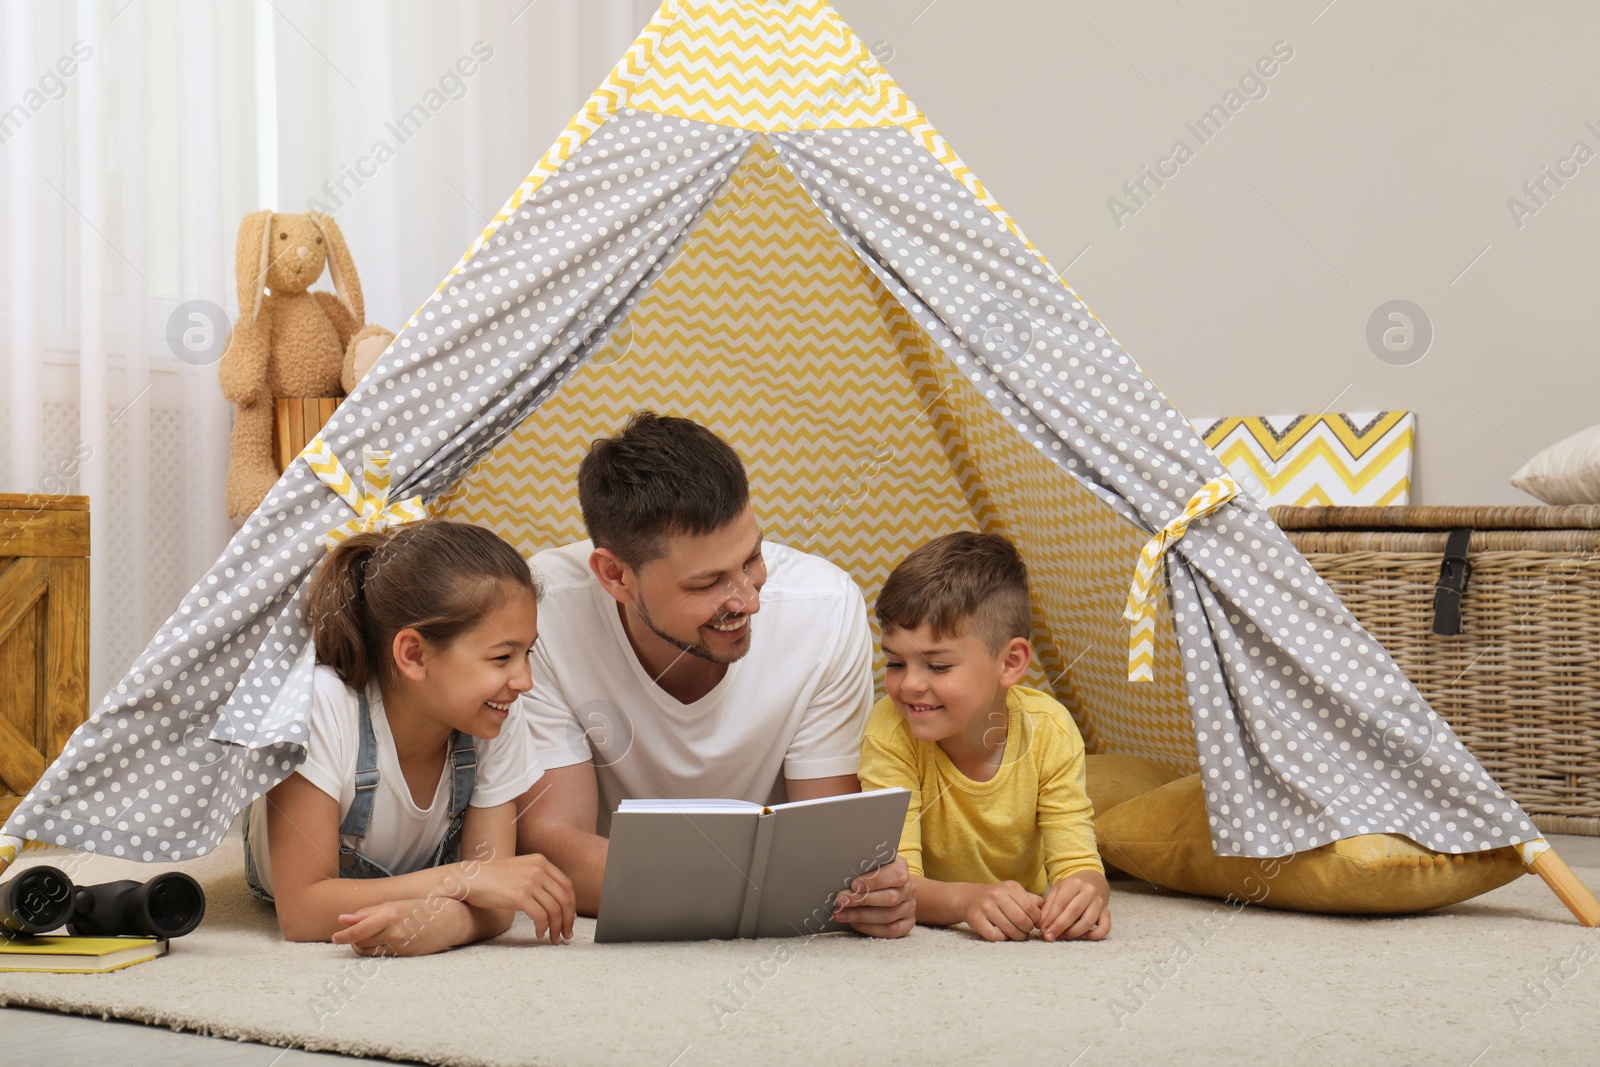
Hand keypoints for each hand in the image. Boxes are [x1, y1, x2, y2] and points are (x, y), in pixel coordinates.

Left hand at [332, 898, 461, 956]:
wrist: (453, 920)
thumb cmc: (422, 908)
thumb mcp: (395, 904)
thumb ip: (368, 912)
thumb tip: (342, 919)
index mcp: (391, 915)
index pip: (360, 930)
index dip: (344, 936)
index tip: (335, 937)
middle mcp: (395, 933)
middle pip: (361, 942)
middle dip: (354, 939)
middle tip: (355, 932)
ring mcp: (400, 947)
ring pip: (369, 952)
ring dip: (363, 946)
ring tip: (369, 936)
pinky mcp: (405, 956)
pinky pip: (382, 956)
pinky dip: (377, 950)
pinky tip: (384, 941)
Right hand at [457, 853, 575, 943]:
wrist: (470, 878)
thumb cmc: (492, 878)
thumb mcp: (520, 870)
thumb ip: (538, 881)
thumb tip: (557, 903)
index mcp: (540, 861)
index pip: (567, 885)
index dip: (572, 905)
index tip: (570, 918)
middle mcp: (538, 869)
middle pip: (564, 898)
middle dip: (568, 919)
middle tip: (566, 934)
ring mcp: (530, 881)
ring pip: (555, 909)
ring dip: (557, 927)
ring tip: (554, 938)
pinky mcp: (520, 895)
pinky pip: (541, 916)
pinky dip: (543, 928)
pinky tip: (539, 934)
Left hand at [831, 855, 914, 937]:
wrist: (888, 887)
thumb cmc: (872, 874)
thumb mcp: (869, 865)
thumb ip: (861, 868)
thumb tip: (842, 872)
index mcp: (901, 868)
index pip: (895, 875)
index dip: (874, 881)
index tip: (853, 885)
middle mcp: (908, 888)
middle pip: (890, 898)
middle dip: (862, 900)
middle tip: (841, 900)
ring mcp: (909, 907)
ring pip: (888, 916)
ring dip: (860, 916)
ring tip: (840, 914)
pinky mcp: (907, 923)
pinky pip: (890, 930)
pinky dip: (869, 928)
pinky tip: (854, 923)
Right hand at [963, 880, 1043, 941]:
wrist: (968, 898)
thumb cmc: (997, 898)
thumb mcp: (1013, 892)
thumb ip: (1030, 899)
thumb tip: (1047, 909)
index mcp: (1010, 887)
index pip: (1031, 909)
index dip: (1036, 921)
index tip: (1033, 923)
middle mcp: (997, 895)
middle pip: (1022, 920)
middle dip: (1027, 930)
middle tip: (1026, 931)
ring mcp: (986, 907)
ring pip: (1010, 930)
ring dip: (1017, 937)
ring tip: (1018, 935)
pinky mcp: (976, 919)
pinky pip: (995, 936)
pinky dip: (1003, 939)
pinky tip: (1003, 935)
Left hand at [1039, 872, 1110, 941]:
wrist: (1091, 881)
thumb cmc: (1070, 889)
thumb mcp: (1056, 891)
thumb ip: (1048, 906)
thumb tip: (1041, 925)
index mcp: (1074, 883)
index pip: (1061, 903)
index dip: (1050, 918)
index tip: (1042, 929)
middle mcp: (1089, 891)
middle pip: (1073, 912)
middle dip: (1059, 927)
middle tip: (1049, 936)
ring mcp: (1099, 902)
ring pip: (1088, 922)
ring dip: (1073, 933)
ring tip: (1062, 936)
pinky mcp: (1107, 912)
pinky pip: (1105, 927)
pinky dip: (1094, 935)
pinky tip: (1083, 937)